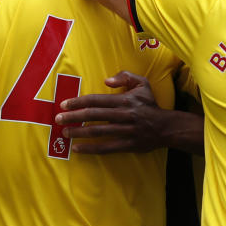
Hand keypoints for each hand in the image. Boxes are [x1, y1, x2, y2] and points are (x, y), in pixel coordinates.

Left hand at [55, 71, 197, 153]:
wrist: (166, 127)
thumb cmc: (150, 104)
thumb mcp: (142, 84)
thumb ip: (125, 76)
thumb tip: (106, 80)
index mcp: (125, 100)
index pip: (97, 100)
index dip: (79, 102)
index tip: (64, 104)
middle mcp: (123, 115)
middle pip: (94, 115)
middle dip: (74, 117)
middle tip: (58, 119)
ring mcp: (125, 131)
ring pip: (98, 132)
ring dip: (79, 132)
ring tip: (64, 133)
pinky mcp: (127, 145)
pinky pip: (106, 148)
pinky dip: (91, 149)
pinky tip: (77, 149)